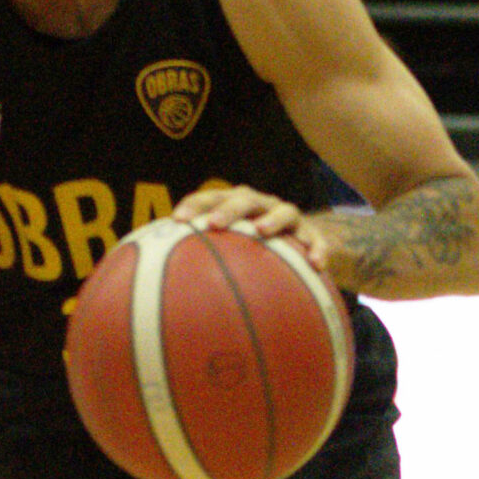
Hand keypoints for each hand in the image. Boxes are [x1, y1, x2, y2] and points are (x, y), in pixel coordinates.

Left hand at [171, 185, 340, 278]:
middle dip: (229, 209)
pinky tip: (317, 265)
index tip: (177, 220)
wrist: (296, 242)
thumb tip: (161, 280)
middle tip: (214, 224)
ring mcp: (287, 217)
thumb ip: (197, 256)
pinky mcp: (311, 234)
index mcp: (234, 203)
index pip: (210, 198)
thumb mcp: (226, 247)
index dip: (194, 205)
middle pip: (245, 199)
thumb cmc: (248, 246)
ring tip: (261, 231)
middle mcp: (261, 205)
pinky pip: (316, 240)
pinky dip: (317, 249)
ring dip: (272, 220)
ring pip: (284, 212)